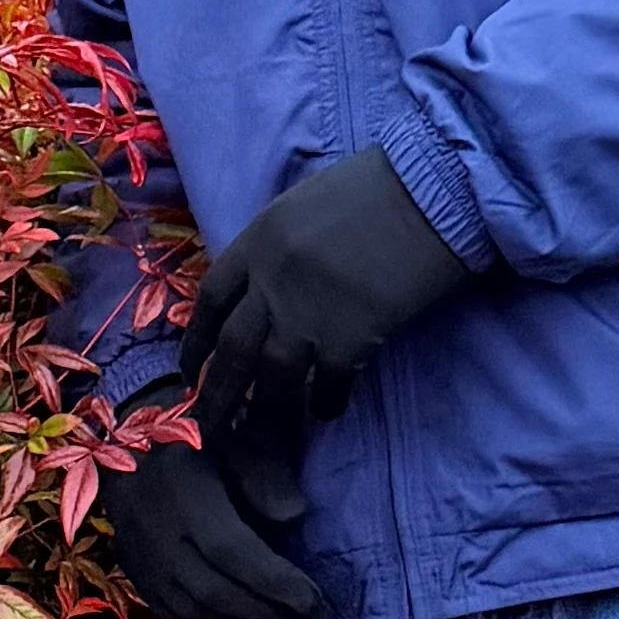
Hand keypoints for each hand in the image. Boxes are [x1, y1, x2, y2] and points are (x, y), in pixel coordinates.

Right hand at [94, 433, 333, 618]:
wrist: (124, 454)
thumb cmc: (196, 443)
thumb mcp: (235, 442)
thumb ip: (264, 474)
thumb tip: (293, 516)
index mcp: (183, 497)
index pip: (230, 550)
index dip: (273, 581)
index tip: (316, 602)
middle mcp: (159, 538)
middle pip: (216, 592)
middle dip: (272, 614)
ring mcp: (145, 566)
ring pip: (197, 614)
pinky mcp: (141, 583)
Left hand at [193, 146, 473, 478]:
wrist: (429, 190)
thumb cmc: (376, 185)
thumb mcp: (305, 202)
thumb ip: (279, 244)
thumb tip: (272, 279)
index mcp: (257, 241)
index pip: (211, 299)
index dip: (196, 339)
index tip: (189, 367)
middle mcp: (270, 281)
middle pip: (231, 348)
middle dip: (216, 393)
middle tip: (206, 427)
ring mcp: (306, 312)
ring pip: (271, 375)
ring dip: (264, 409)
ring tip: (261, 433)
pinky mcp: (347, 337)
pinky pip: (325, 383)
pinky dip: (324, 401)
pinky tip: (326, 408)